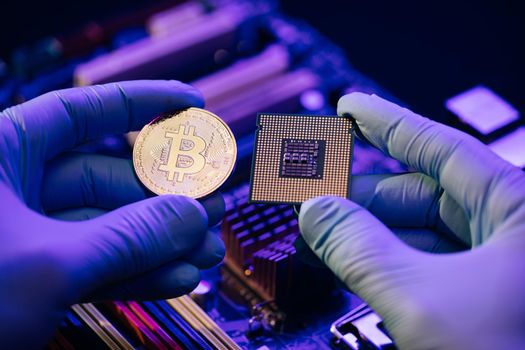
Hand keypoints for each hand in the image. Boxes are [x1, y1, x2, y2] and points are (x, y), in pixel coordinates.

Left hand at [0, 81, 225, 347]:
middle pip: (110, 178)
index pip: (84, 111)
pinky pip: (97, 264)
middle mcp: (16, 188)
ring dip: (161, 242)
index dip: (144, 103)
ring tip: (207, 252)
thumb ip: (128, 238)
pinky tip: (177, 277)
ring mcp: (29, 235)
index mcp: (2, 154)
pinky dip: (136, 272)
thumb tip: (191, 216)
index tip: (192, 105)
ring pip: (109, 227)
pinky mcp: (37, 276)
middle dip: (167, 198)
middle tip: (213, 206)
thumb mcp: (46, 265)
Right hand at [299, 92, 524, 349]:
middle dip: (366, 193)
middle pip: (426, 193)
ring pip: (426, 233)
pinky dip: (392, 263)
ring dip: (373, 232)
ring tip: (327, 232)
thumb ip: (359, 249)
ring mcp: (504, 264)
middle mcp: (516, 229)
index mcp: (520, 209)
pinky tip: (360, 266)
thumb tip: (315, 210)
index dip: (387, 122)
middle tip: (318, 195)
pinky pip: (432, 265)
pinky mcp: (490, 296)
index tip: (350, 107)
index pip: (439, 147)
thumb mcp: (422, 303)